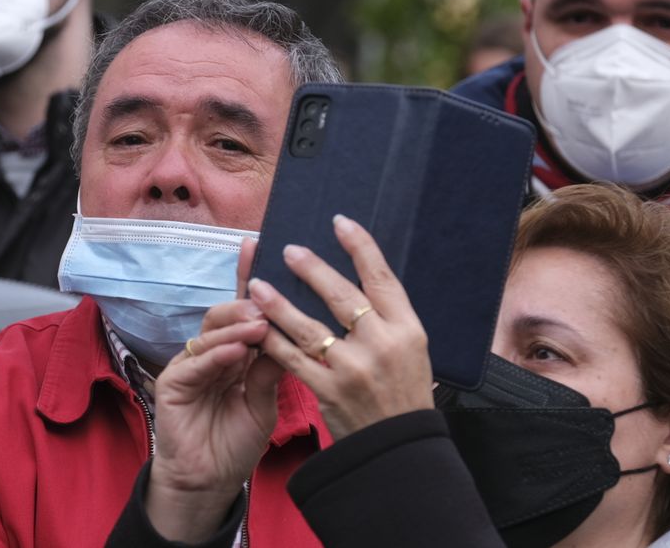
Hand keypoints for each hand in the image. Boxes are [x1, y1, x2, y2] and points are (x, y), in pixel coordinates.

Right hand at [144, 238, 284, 542]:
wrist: (210, 481)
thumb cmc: (237, 440)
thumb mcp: (265, 400)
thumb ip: (272, 368)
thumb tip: (293, 328)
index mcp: (235, 351)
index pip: (243, 309)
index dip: (247, 278)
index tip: (259, 246)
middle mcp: (211, 351)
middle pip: (223, 313)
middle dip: (244, 302)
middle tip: (267, 301)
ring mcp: (190, 365)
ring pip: (209, 333)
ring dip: (234, 327)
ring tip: (257, 324)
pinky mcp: (172, 384)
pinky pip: (194, 363)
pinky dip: (215, 356)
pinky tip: (233, 351)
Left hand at [249, 215, 432, 438]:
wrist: (400, 447)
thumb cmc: (404, 394)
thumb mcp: (412, 350)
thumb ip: (387, 318)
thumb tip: (359, 277)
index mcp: (408, 330)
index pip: (381, 278)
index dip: (360, 247)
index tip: (339, 222)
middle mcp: (382, 344)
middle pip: (342, 296)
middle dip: (312, 270)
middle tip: (288, 250)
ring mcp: (353, 368)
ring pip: (309, 326)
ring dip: (279, 303)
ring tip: (257, 285)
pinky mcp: (329, 391)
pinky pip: (293, 359)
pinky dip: (273, 341)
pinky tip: (258, 326)